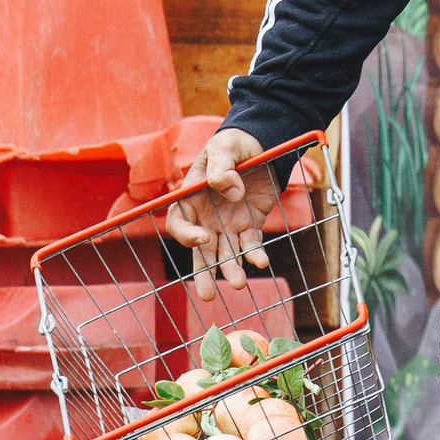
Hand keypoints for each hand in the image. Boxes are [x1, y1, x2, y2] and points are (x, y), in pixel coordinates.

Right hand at [162, 127, 280, 299]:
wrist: (261, 144)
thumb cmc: (234, 143)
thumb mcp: (225, 146)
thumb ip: (222, 166)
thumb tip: (230, 189)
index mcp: (190, 199)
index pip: (178, 224)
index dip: (186, 235)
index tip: (203, 238)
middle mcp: (205, 218)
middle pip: (200, 251)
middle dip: (204, 273)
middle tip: (208, 296)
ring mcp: (227, 224)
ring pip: (225, 254)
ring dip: (231, 270)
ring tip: (240, 284)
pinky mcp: (249, 225)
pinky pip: (250, 244)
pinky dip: (255, 255)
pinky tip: (261, 262)